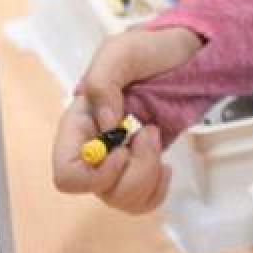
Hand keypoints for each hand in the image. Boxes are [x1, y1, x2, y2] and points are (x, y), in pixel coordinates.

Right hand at [51, 27, 202, 213]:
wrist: (186, 54)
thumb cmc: (150, 50)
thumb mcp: (121, 52)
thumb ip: (103, 82)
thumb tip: (106, 124)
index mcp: (80, 124)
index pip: (66, 174)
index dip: (94, 174)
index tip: (122, 150)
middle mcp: (95, 149)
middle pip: (99, 192)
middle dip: (134, 171)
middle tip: (150, 132)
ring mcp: (119, 161)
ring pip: (123, 199)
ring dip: (148, 174)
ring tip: (157, 135)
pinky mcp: (143, 166)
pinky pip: (143, 201)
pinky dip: (158, 188)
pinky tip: (166, 164)